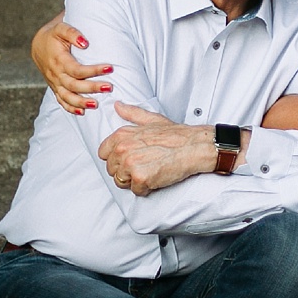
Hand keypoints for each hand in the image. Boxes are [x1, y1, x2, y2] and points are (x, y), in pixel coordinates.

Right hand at [32, 13, 112, 114]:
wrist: (38, 45)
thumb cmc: (53, 36)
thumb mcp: (60, 28)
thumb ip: (72, 33)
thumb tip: (85, 43)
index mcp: (58, 60)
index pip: (77, 69)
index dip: (93, 70)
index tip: (109, 68)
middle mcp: (56, 74)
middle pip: (74, 85)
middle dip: (92, 88)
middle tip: (109, 87)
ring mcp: (55, 83)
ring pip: (67, 97)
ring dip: (81, 102)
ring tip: (96, 105)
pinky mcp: (55, 88)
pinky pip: (61, 101)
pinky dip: (71, 108)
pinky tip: (82, 112)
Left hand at [97, 103, 212, 194]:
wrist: (194, 147)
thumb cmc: (176, 135)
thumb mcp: (152, 119)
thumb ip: (132, 114)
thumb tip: (118, 106)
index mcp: (122, 135)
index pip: (103, 153)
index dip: (116, 159)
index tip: (128, 159)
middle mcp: (123, 149)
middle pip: (111, 170)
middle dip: (125, 171)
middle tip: (143, 166)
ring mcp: (131, 164)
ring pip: (120, 182)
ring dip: (134, 181)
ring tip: (149, 171)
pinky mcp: (140, 178)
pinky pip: (135, 191)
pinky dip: (146, 189)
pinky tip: (155, 178)